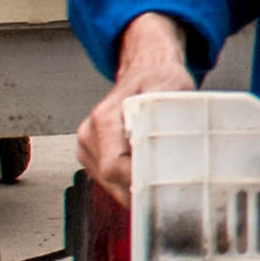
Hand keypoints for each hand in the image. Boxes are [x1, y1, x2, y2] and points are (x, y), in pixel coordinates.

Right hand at [73, 26, 202, 198]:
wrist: (147, 71)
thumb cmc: (160, 80)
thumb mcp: (172, 92)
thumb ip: (166, 120)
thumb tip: (172, 150)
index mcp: (104, 118)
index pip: (114, 167)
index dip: (140, 183)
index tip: (165, 185)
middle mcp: (89, 133)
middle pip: (113, 182)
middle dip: (142, 189)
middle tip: (172, 186)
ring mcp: (87, 146)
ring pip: (112, 186)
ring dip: (137, 187)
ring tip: (162, 173)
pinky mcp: (91, 156)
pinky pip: (111, 182)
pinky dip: (131, 182)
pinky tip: (148, 169)